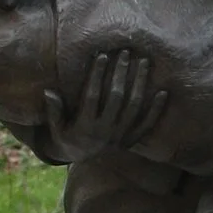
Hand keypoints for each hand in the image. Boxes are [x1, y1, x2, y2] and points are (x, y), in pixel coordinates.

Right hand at [44, 48, 169, 160]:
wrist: (83, 160)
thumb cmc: (67, 137)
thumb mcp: (56, 128)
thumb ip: (54, 111)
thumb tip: (48, 91)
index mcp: (85, 127)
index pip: (92, 96)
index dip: (97, 74)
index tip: (102, 55)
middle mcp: (105, 131)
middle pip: (116, 97)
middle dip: (121, 73)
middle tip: (125, 52)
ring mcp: (121, 136)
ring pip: (134, 107)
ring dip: (140, 83)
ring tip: (144, 61)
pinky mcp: (132, 140)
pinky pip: (147, 124)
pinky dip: (156, 110)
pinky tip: (164, 92)